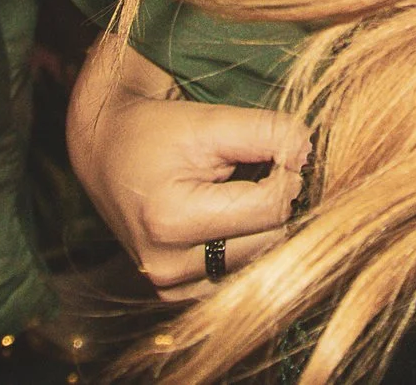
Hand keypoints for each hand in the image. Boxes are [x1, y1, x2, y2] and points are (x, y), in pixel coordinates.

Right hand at [66, 36, 309, 299]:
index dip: (288, 174)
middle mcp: (167, 266)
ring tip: (240, 193)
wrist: (106, 152)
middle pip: (270, 240)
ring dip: (264, 227)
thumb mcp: (210, 120)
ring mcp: (169, 288)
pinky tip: (229, 221)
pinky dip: (244, 247)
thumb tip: (309, 155)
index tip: (280, 150)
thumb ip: (267, 132)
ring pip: (260, 261)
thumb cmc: (156, 132)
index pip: (272, 208)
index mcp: (172, 221)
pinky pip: (238, 275)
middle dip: (278, 202)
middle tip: (261, 170)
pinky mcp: (173, 296)